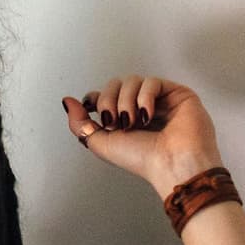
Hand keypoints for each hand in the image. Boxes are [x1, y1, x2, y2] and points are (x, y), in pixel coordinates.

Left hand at [59, 75, 224, 193]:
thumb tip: (68, 101)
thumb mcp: (99, 143)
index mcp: (124, 119)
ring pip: (132, 81)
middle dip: (108, 100)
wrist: (170, 163)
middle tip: (113, 121)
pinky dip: (144, 97)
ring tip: (131, 121)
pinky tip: (147, 114)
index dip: (96, 98)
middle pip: (115, 84)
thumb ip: (79, 123)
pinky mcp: (177, 94)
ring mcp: (159, 100)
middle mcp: (141, 108)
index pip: (104, 95)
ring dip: (125, 101)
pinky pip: (152, 81)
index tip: (92, 109)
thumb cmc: (142, 159)